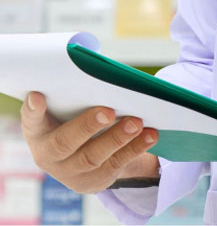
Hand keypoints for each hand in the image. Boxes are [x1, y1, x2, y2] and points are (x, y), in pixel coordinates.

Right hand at [21, 92, 159, 193]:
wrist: (83, 161)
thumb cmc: (77, 121)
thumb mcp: (71, 110)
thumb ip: (79, 95)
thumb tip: (101, 70)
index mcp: (39, 131)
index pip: (31, 120)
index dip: (33, 110)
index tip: (38, 95)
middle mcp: (49, 155)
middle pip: (65, 143)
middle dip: (87, 126)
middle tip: (108, 111)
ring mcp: (71, 172)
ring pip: (93, 157)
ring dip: (118, 138)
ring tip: (137, 122)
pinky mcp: (95, 181)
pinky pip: (116, 165)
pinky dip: (135, 148)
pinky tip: (150, 135)